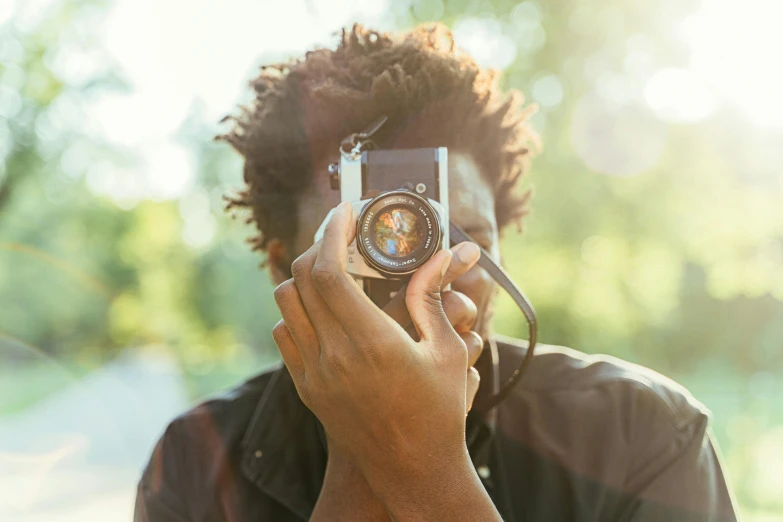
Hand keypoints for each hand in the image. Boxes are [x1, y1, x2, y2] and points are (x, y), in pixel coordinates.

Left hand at [272, 202, 481, 492]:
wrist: (411, 469)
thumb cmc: (437, 412)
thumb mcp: (446, 351)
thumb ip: (433, 299)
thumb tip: (440, 256)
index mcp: (371, 342)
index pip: (328, 271)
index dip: (331, 233)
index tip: (344, 213)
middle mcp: (334, 356)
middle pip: (301, 279)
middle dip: (318, 245)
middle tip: (342, 235)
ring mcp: (314, 374)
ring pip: (285, 303)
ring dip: (304, 276)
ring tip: (334, 269)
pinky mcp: (306, 388)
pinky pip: (285, 333)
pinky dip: (298, 310)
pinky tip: (325, 310)